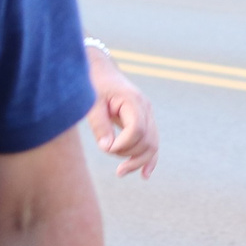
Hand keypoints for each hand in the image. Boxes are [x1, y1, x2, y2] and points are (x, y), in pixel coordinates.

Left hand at [86, 47, 159, 179]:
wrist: (101, 71)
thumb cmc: (95, 85)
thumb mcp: (92, 103)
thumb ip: (100, 125)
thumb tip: (107, 148)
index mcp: (133, 101)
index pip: (137, 130)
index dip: (123, 144)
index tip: (105, 148)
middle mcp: (145, 108)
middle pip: (147, 140)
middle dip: (128, 154)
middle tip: (106, 152)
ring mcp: (148, 115)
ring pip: (152, 144)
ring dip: (138, 160)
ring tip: (120, 172)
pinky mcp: (145, 122)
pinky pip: (152, 143)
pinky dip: (150, 159)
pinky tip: (145, 175)